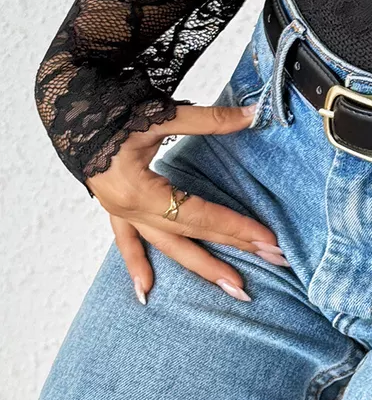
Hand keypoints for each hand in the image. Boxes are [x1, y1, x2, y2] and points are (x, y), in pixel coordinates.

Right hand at [84, 102, 288, 304]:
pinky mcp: (114, 208)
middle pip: (190, 234)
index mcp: (140, 190)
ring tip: (234, 288)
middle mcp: (129, 209)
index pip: (199, 214)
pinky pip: (127, 243)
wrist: (69, 106)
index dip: (235, 226)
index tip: (268, 239)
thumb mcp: (161, 114)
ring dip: (201, 267)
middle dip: (233, 248)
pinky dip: (137, 265)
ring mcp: (120, 212)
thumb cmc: (111, 110)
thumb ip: (209, 120)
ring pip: (167, 246)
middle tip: (273, 261)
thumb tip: (252, 115)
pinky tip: (146, 293)